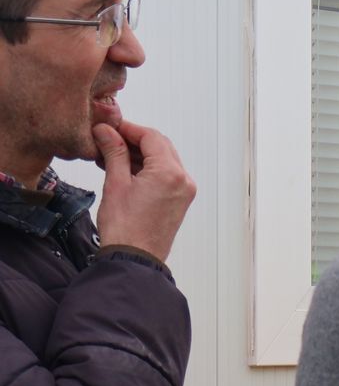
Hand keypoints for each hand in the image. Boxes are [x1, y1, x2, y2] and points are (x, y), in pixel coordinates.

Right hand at [93, 121, 194, 263]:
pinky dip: (147, 168)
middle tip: (109, 139)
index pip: (151, 137)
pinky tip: (124, 168)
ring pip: (163, 160)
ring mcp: (184, 191)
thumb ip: (115, 153)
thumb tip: (106, 132)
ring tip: (111, 155)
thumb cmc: (125, 228)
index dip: (128, 128)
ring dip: (139, 154)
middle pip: (160, 146)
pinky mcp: (180, 200)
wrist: (134, 258)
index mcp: (170, 173)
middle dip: (134, 140)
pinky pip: (165, 175)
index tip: (109, 127)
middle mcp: (183, 180)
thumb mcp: (115, 183)